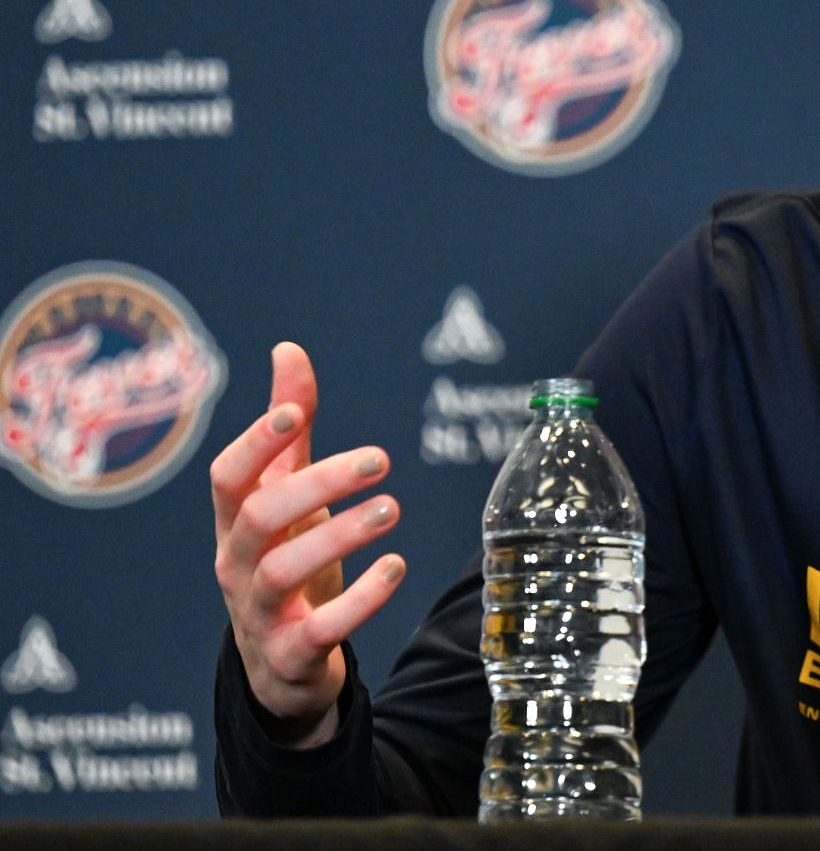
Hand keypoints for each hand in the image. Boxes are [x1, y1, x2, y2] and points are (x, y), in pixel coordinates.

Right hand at [210, 342, 405, 745]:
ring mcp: (259, 614)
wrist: (283, 664)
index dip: (253, 445)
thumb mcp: (288, 496)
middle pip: (259, 518)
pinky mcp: (291, 655)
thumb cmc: (287, 560)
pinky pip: (319, 631)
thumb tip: (288, 350)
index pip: (227, 479)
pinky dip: (361, 600)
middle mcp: (237, 565)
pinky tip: (397, 567)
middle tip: (379, 459)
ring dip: (340, 536)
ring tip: (392, 509)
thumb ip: (289, 431)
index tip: (293, 412)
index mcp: (235, 523)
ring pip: (281, 572)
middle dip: (317, 484)